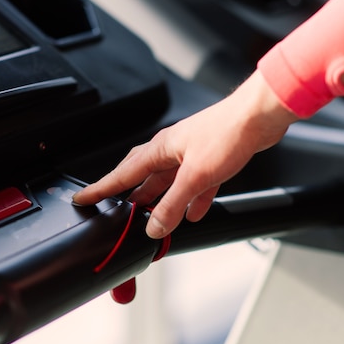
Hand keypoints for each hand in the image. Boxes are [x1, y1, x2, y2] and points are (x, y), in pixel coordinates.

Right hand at [72, 70, 298, 238]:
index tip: (84, 198)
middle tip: (118, 211)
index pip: (122, 174)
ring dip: (161, 200)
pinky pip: (194, 184)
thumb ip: (172, 204)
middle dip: (130, 195)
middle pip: (143, 177)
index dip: (101, 188)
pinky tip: (194, 212)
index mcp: (160, 149)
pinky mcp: (211, 159)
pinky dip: (191, 199)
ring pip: (169, 182)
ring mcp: (191, 154)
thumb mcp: (195, 177)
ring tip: (152, 218)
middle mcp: (172, 149)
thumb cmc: (227, 132)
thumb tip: (154, 226)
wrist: (260, 117)